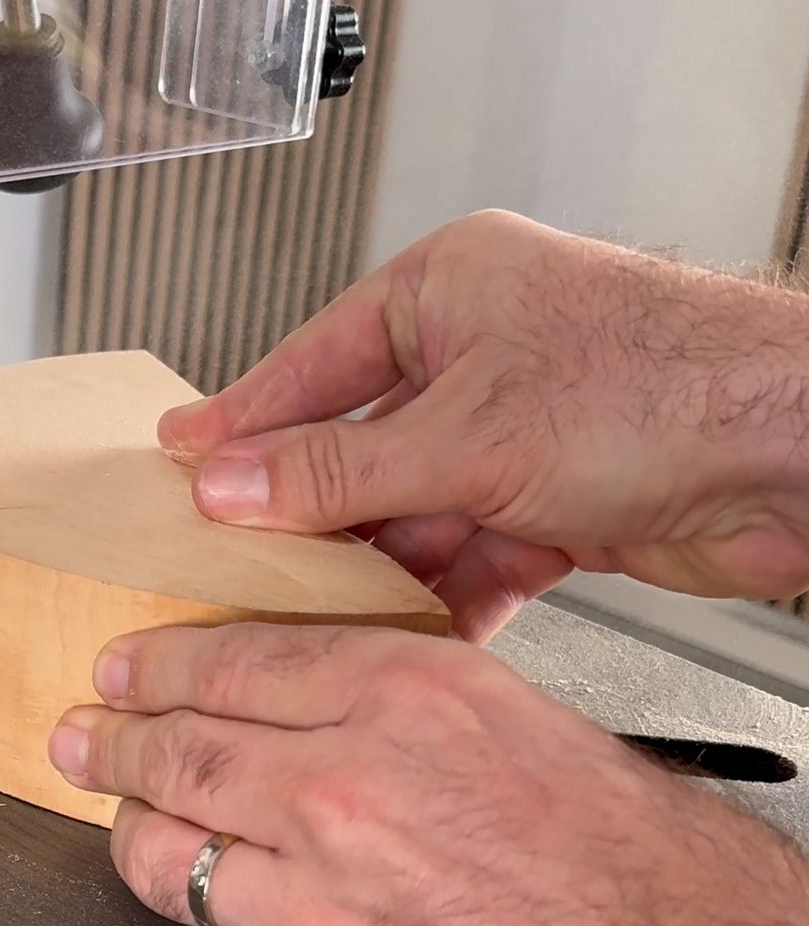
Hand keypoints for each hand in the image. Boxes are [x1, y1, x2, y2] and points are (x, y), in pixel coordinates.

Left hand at [48, 622, 808, 925]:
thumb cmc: (671, 908)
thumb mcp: (557, 751)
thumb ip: (440, 726)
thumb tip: (368, 720)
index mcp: (424, 698)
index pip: (247, 657)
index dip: (169, 659)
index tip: (133, 662)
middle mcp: (354, 780)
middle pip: (186, 739)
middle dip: (119, 730)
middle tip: (86, 727)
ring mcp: (322, 888)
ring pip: (170, 836)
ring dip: (127, 817)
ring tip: (105, 801)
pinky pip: (219, 925)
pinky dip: (187, 898)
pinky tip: (180, 885)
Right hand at [160, 211, 808, 641]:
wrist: (801, 452)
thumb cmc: (665, 385)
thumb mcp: (464, 434)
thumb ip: (335, 471)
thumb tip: (230, 487)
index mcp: (447, 291)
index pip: (311, 363)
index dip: (241, 420)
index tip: (178, 459)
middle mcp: (482, 353)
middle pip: (359, 449)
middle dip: (314, 517)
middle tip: (240, 565)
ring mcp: (522, 429)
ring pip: (415, 511)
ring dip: (381, 569)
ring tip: (321, 618)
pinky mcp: (562, 498)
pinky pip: (474, 554)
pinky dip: (449, 596)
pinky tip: (416, 633)